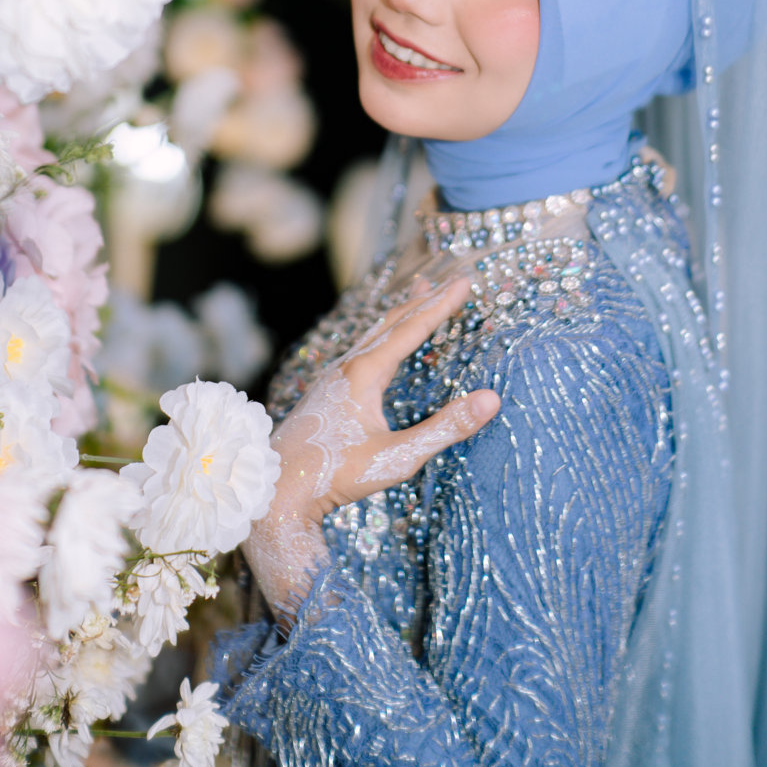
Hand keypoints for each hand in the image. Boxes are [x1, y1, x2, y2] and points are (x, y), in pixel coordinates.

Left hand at [243, 274, 500, 625]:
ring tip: (418, 294)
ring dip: (401, 313)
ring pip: (373, 333)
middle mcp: (348, 366)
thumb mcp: (398, 457)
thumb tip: (491, 400)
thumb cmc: (336, 475)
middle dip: (424, 299)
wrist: (275, 488)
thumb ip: (445, 428)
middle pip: (391, 321)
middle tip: (449, 277)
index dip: (442, 305)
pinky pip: (362, 348)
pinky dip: (383, 333)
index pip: (412, 328)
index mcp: (365, 372)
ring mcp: (334, 376)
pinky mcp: (327, 391)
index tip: (465, 281)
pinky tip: (382, 346)